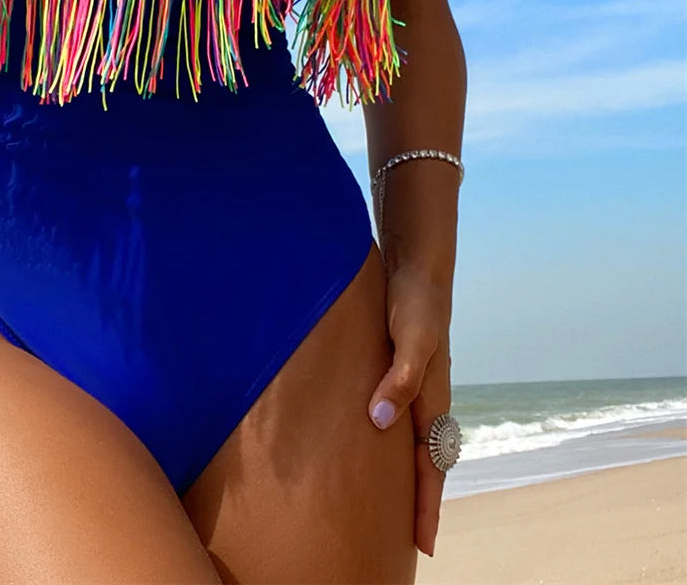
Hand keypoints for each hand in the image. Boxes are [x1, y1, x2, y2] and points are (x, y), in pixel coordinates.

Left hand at [366, 263, 452, 557]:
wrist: (417, 268)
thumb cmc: (414, 302)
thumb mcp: (410, 338)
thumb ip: (400, 378)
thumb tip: (381, 421)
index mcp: (434, 398)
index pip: (432, 465)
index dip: (427, 505)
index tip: (425, 545)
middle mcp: (429, 398)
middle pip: (428, 462)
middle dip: (422, 502)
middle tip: (413, 541)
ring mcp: (416, 386)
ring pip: (416, 442)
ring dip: (411, 476)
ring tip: (398, 505)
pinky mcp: (400, 371)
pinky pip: (402, 418)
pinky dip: (397, 444)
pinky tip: (381, 445)